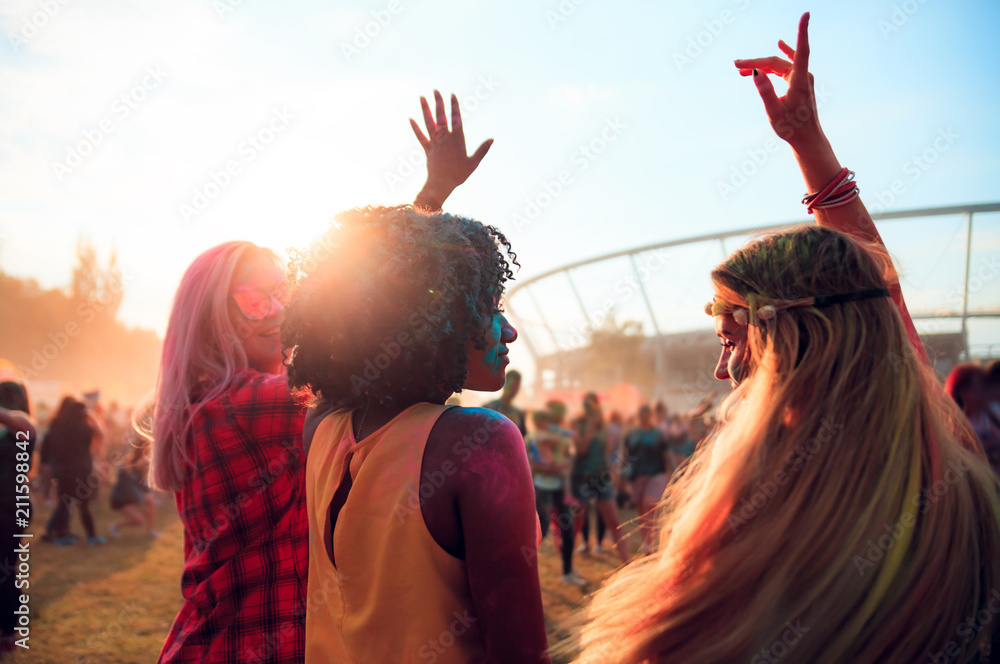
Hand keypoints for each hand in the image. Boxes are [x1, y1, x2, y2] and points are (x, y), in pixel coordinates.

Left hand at [412, 90, 492, 210]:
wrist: (442, 184)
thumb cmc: (459, 175)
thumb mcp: (474, 163)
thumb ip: (482, 150)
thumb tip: (492, 139)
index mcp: (457, 139)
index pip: (456, 119)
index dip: (454, 106)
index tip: (452, 95)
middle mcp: (445, 138)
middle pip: (441, 117)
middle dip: (438, 103)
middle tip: (435, 90)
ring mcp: (435, 143)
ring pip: (429, 123)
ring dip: (425, 110)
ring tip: (421, 97)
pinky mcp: (427, 149)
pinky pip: (420, 137)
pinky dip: (415, 128)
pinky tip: (411, 118)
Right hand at [733, 13, 825, 148]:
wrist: (806, 138)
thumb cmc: (791, 128)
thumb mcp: (774, 112)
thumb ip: (765, 92)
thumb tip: (755, 72)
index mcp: (799, 81)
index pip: (801, 50)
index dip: (802, 31)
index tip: (806, 14)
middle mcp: (803, 76)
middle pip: (776, 62)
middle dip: (756, 62)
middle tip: (735, 66)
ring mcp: (802, 78)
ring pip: (779, 65)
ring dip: (761, 66)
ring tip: (741, 70)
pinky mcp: (800, 82)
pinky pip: (786, 67)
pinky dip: (775, 62)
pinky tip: (778, 44)